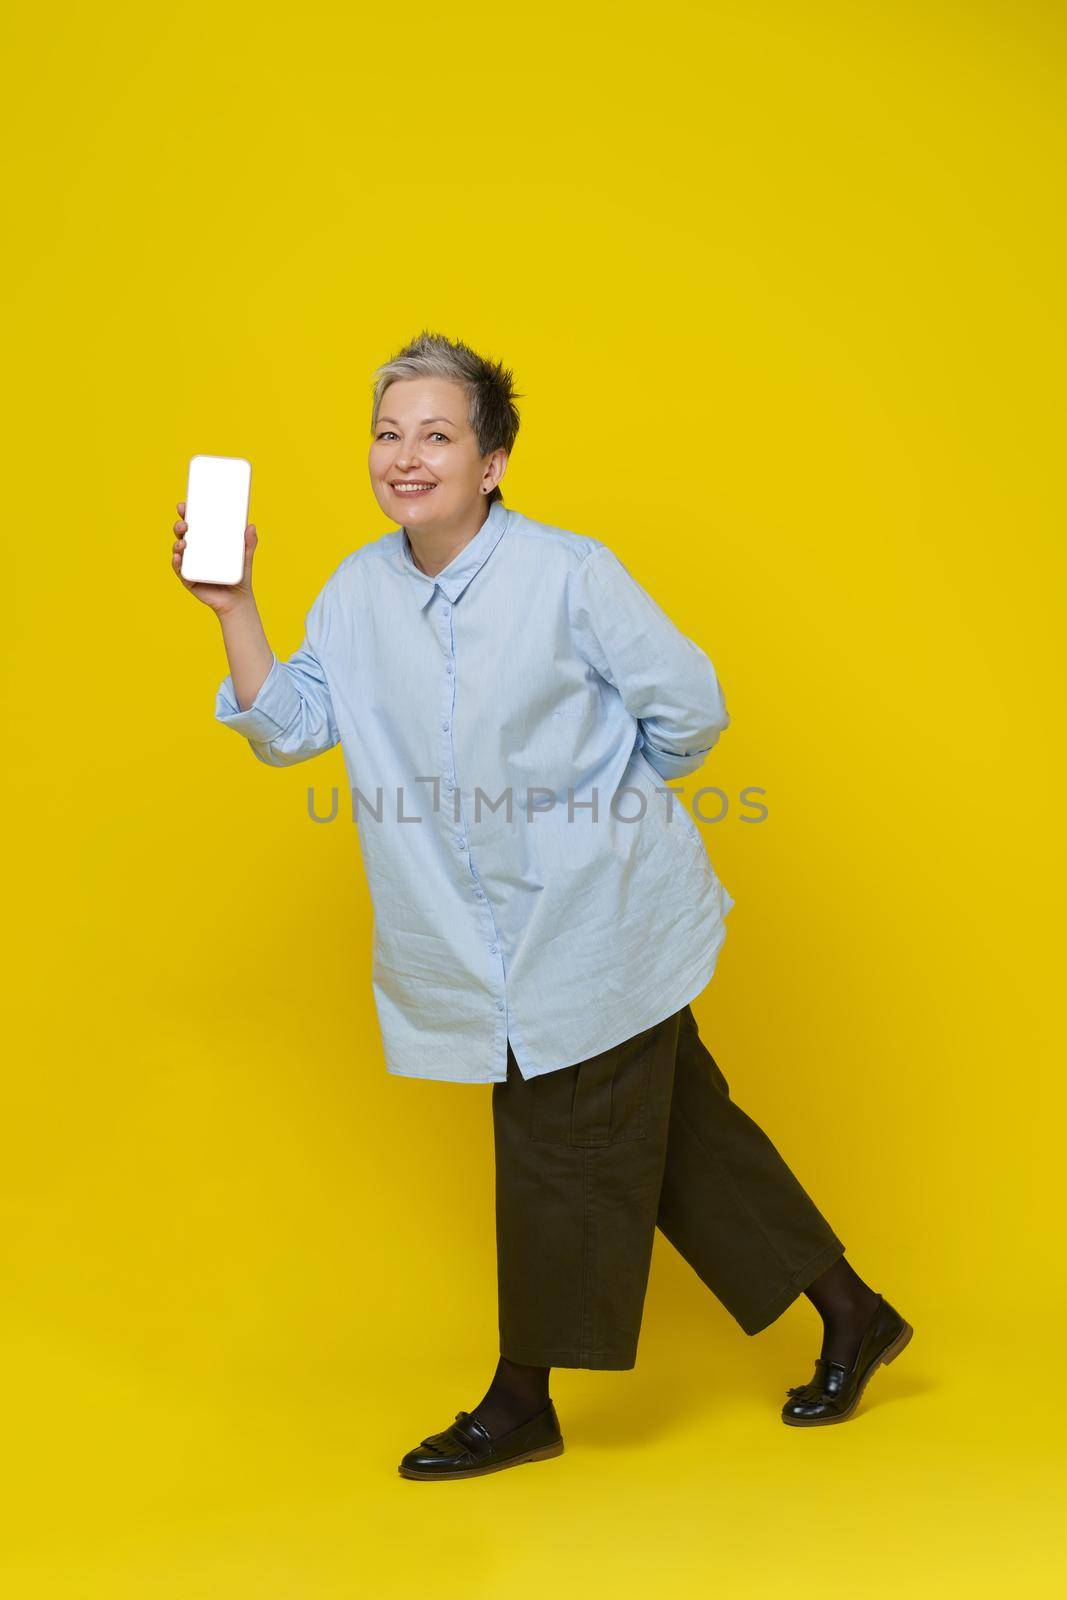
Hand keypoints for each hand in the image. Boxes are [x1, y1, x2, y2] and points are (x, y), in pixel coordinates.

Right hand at [171, 501, 257, 615]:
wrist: (237, 601)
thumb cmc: (239, 577)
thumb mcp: (245, 558)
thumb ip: (249, 543)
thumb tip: (251, 527)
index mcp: (205, 542)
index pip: (194, 525)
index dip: (187, 514)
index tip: (184, 505)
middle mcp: (195, 552)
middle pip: (183, 535)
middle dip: (180, 526)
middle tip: (185, 524)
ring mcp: (190, 565)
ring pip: (178, 550)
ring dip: (177, 543)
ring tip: (183, 542)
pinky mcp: (189, 579)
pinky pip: (179, 569)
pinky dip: (176, 562)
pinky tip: (177, 557)